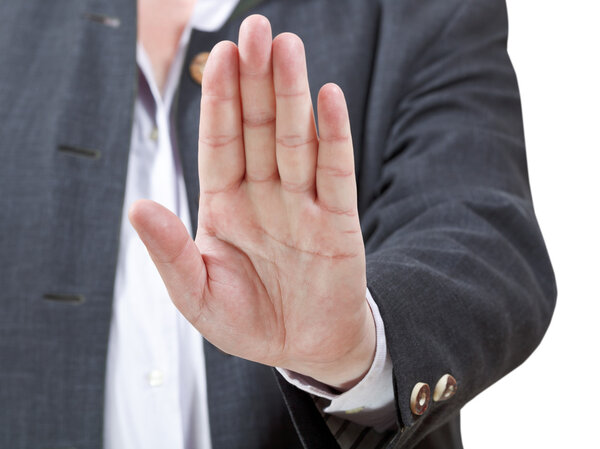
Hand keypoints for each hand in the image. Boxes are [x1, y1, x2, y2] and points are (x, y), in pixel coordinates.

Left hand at [129, 15, 374, 389]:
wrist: (304, 346)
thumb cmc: (248, 320)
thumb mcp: (197, 295)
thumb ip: (170, 253)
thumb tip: (136, 207)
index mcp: (226, 206)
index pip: (221, 142)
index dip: (220, 100)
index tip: (219, 55)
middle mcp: (265, 194)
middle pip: (259, 127)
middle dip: (256, 79)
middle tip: (257, 29)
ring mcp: (303, 203)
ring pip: (296, 139)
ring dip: (292, 94)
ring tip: (289, 48)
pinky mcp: (338, 220)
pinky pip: (336, 171)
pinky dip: (333, 135)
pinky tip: (329, 97)